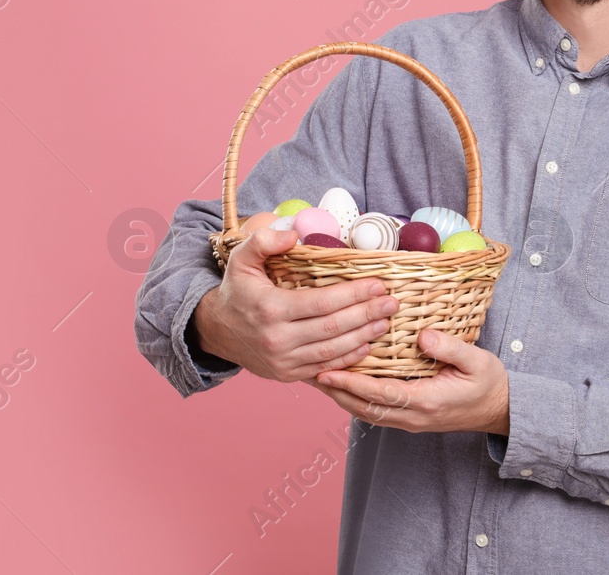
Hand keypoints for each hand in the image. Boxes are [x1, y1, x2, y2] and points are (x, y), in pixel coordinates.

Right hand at [191, 228, 400, 382]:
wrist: (217, 331)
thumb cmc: (236, 291)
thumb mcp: (241, 259)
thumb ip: (264, 241)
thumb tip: (295, 236)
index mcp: (271, 308)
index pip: (322, 302)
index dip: (354, 294)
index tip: (378, 284)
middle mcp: (278, 339)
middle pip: (333, 328)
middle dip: (367, 314)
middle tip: (391, 303)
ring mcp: (284, 361)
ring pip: (333, 351)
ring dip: (363, 336)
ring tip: (385, 322)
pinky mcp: (288, 374)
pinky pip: (324, 368)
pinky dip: (348, 358)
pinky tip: (366, 345)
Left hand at [305, 328, 510, 435]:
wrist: (501, 411)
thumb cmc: (489, 383)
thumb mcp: (477, 360)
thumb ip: (449, 348)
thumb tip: (422, 336)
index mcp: (426, 401)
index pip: (379, 393)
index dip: (350, 383)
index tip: (326, 371)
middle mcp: (413, 417)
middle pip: (363, 408)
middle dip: (334, 392)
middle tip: (308, 371)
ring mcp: (410, 422)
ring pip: (365, 413)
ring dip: (340, 397)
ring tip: (318, 376)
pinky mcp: (409, 419)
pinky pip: (375, 412)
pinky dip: (355, 399)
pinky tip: (343, 384)